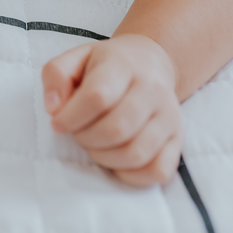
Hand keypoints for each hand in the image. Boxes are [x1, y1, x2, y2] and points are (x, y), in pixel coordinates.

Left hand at [42, 34, 182, 186]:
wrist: (150, 62)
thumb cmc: (105, 65)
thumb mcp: (75, 58)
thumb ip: (56, 75)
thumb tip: (54, 109)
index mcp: (123, 65)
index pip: (98, 96)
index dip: (71, 117)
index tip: (58, 123)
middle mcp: (152, 90)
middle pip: (116, 129)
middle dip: (85, 139)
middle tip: (77, 133)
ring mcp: (169, 116)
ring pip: (135, 153)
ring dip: (104, 158)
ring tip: (93, 145)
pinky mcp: (178, 139)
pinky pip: (158, 171)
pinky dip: (131, 175)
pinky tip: (115, 160)